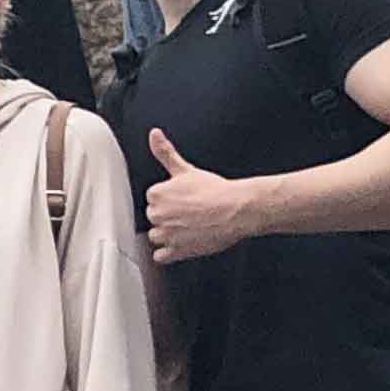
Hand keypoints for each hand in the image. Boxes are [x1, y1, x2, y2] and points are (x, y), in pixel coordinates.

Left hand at [144, 129, 254, 264]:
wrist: (236, 210)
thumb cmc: (215, 190)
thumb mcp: (186, 169)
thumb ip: (165, 152)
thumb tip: (154, 134)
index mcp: (156, 194)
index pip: (153, 200)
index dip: (170, 200)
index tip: (184, 200)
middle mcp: (157, 215)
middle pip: (154, 218)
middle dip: (168, 217)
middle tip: (189, 214)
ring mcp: (166, 235)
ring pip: (156, 237)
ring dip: (168, 236)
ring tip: (188, 228)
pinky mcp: (176, 251)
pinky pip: (160, 257)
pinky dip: (169, 253)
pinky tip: (182, 245)